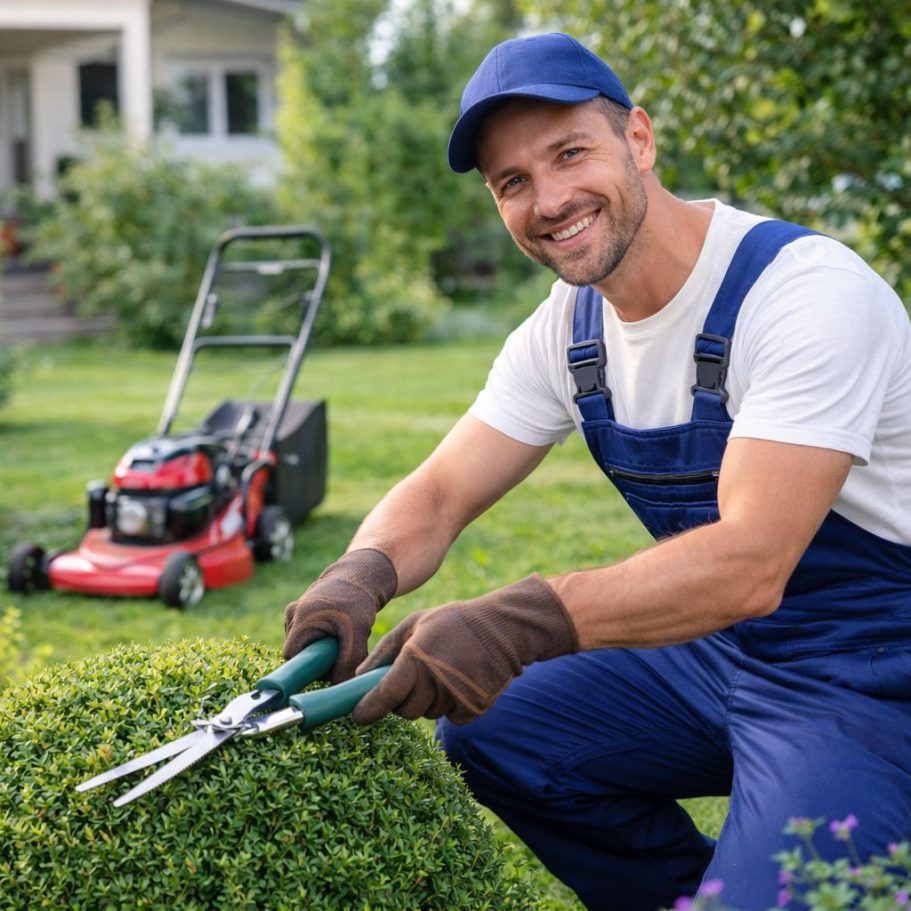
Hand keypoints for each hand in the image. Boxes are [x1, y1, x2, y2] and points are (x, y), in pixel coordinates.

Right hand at [283, 548, 396, 682]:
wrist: (358, 577)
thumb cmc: (358, 602)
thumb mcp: (357, 633)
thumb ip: (348, 663)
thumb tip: (341, 690)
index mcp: (301, 618)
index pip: (292, 658)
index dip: (307, 670)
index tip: (326, 671)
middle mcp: (292, 614)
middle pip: (296, 653)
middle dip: (315, 660)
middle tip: (338, 656)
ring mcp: (293, 612)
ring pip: (301, 646)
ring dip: (318, 651)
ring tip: (339, 641)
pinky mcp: (299, 613)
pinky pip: (305, 637)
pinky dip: (319, 641)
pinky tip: (335, 635)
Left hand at [351, 574, 576, 724]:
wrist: (503, 629)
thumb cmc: (453, 622)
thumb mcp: (415, 623)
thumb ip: (385, 650)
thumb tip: (358, 676)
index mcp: (416, 659)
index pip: (384, 696)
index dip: (367, 709)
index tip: (357, 715)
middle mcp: (435, 682)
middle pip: (405, 710)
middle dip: (401, 699)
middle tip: (410, 677)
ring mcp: (456, 698)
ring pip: (427, 713)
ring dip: (427, 699)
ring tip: (440, 670)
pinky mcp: (474, 708)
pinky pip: (450, 717)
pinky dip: (449, 705)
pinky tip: (458, 680)